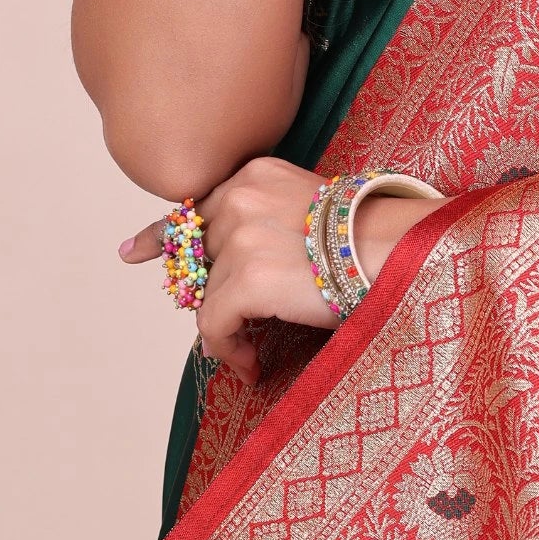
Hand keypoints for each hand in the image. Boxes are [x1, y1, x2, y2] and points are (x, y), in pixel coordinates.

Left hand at [121, 157, 444, 380]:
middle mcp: (240, 198)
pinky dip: (229, 350)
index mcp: (257, 176)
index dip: (161, 235)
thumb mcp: (314, 210)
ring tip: (255, 353)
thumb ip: (267, 223)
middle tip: (226, 329)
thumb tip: (228, 272)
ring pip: (207, 297)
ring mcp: (241, 238)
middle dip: (209, 296)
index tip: (132, 251)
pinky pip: (214, 326)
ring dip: (228, 330)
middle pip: (201, 259)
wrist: (406, 252)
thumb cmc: (377, 239)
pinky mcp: (247, 279)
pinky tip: (252, 364)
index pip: (195, 206)